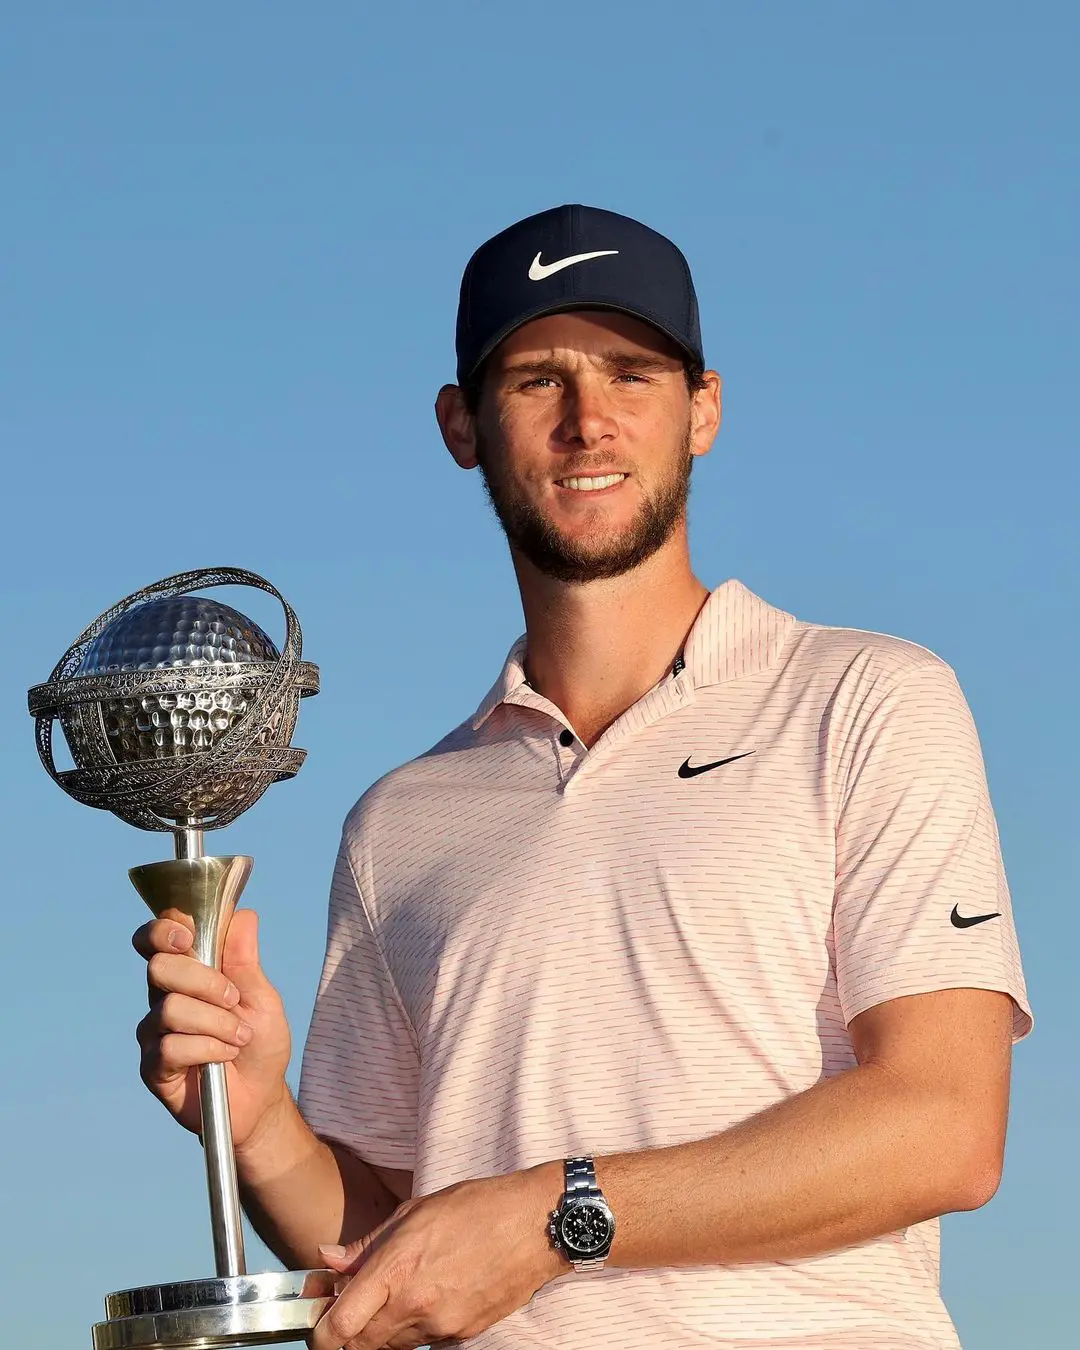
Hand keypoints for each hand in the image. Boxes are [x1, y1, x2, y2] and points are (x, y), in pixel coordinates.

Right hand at [133, 907, 291, 1147]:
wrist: (262, 1097)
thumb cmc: (260, 1044)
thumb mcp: (262, 996)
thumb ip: (245, 959)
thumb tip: (243, 913)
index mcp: (187, 974)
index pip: (157, 939)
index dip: (165, 930)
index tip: (189, 937)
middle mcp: (163, 998)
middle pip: (160, 967)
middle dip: (205, 981)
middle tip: (234, 1000)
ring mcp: (154, 1033)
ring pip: (171, 1008)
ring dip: (217, 1022)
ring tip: (238, 1038)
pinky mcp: (153, 1067)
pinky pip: (172, 1046)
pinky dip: (209, 1049)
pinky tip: (224, 1058)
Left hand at [310, 1165, 564, 1349]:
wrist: (536, 1225)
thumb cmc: (477, 1207)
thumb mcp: (415, 1212)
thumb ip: (368, 1244)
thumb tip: (328, 1260)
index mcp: (398, 1268)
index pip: (339, 1325)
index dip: (320, 1329)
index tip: (318, 1317)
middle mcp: (416, 1305)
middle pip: (359, 1344)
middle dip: (347, 1330)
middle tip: (348, 1305)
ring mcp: (441, 1326)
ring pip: (391, 1345)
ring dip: (380, 1328)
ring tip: (394, 1292)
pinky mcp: (462, 1336)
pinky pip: (422, 1342)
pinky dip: (414, 1327)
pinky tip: (427, 1296)